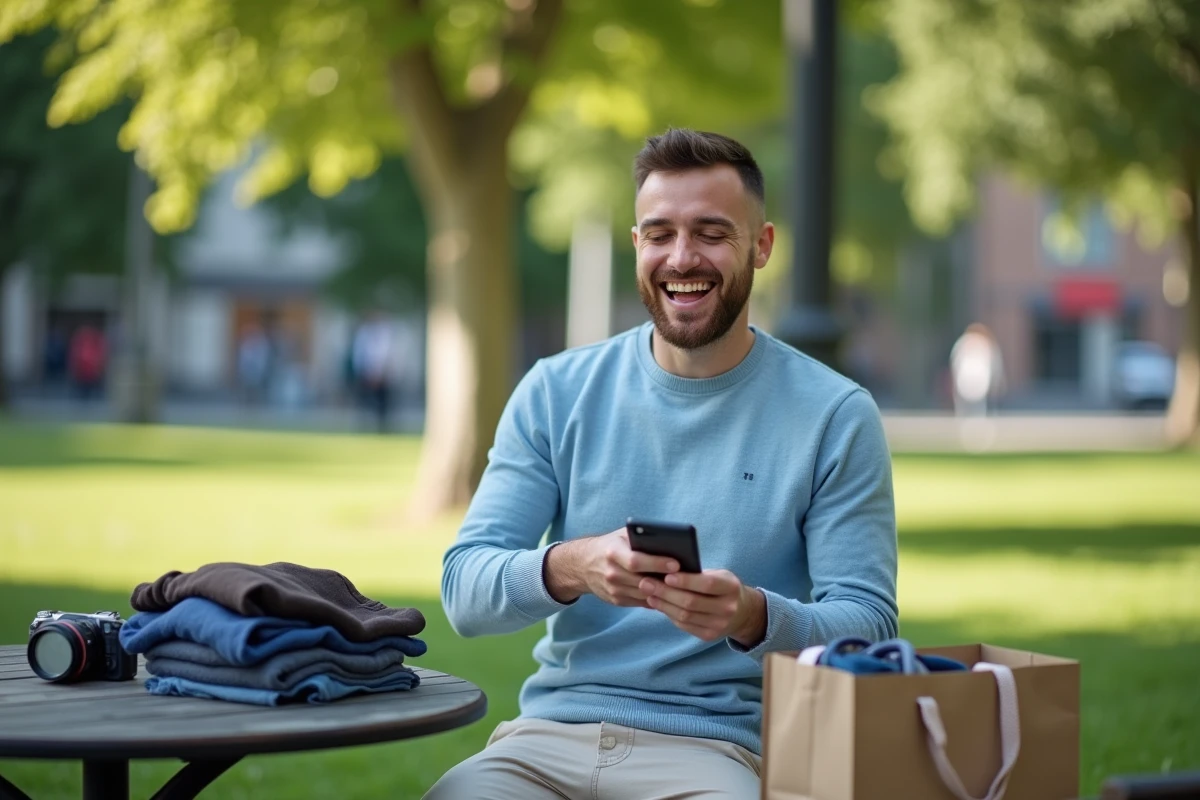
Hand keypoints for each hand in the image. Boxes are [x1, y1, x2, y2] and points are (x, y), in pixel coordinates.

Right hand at [544, 529, 681, 606]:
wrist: (582, 565)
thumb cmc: (611, 545)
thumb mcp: (622, 535)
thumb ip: (641, 537)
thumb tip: (670, 543)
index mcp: (612, 552)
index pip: (636, 561)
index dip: (657, 563)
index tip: (677, 563)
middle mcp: (611, 572)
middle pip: (642, 581)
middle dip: (665, 581)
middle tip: (687, 580)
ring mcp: (613, 589)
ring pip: (644, 594)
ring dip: (664, 593)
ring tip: (684, 588)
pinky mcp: (616, 600)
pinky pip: (641, 602)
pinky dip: (656, 599)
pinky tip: (671, 594)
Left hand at [639, 570, 766, 645]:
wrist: (742, 612)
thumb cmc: (723, 587)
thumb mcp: (719, 575)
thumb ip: (698, 573)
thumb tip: (665, 569)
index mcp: (731, 587)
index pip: (706, 584)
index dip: (685, 580)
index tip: (665, 575)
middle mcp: (727, 608)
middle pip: (691, 602)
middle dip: (665, 592)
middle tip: (645, 583)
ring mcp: (719, 625)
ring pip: (684, 616)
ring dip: (663, 604)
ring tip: (648, 594)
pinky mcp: (709, 636)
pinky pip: (684, 626)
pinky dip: (669, 614)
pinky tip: (659, 605)